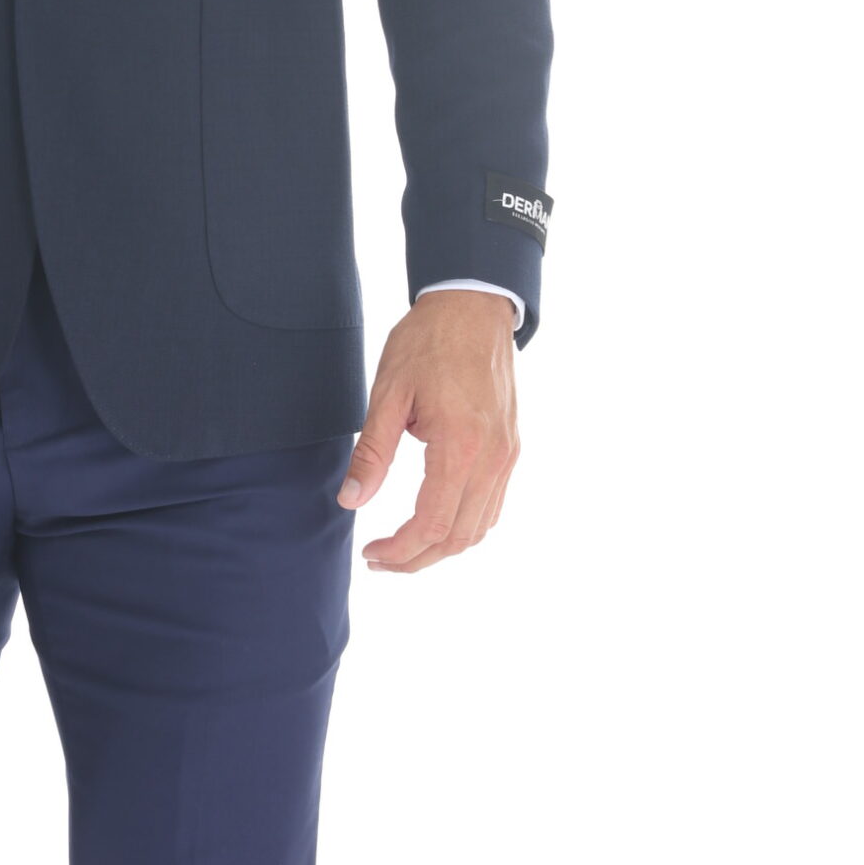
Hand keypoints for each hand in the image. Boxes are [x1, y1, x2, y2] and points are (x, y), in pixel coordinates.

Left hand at [337, 289, 519, 572]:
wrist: (473, 306)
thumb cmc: (428, 342)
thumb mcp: (388, 393)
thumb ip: (371, 452)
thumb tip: (351, 501)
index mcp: (461, 446)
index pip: (433, 524)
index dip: (400, 550)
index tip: (371, 553)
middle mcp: (493, 458)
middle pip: (459, 537)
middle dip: (417, 558)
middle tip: (380, 558)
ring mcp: (508, 455)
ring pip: (480, 527)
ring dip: (442, 546)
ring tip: (403, 547)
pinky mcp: (511, 448)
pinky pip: (493, 505)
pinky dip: (465, 525)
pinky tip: (436, 520)